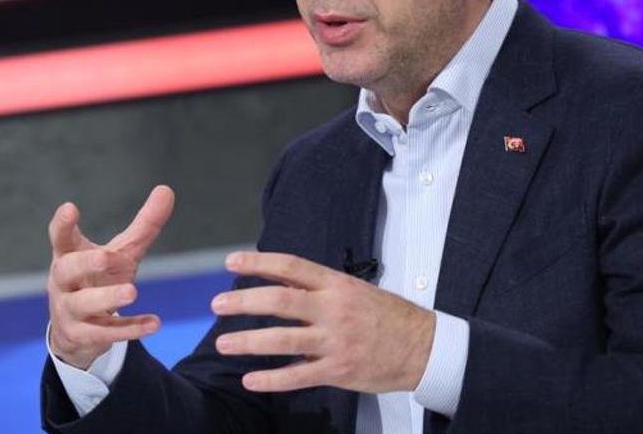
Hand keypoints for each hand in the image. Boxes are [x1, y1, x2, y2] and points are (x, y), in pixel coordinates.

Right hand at [47, 185, 175, 369]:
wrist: (76, 331)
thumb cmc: (97, 280)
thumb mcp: (121, 253)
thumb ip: (143, 226)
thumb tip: (167, 189)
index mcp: (68, 255)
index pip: (61, 237)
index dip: (63, 224)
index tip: (70, 208)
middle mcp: (63, 282)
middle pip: (67, 270)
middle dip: (85, 263)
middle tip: (106, 256)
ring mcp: (69, 311)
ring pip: (83, 304)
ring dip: (107, 298)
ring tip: (132, 291)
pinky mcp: (82, 335)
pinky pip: (105, 333)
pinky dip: (129, 329)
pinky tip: (154, 323)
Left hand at [210, 251, 434, 393]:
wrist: (425, 348)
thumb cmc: (388, 316)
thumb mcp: (355, 290)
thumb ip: (318, 287)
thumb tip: (277, 279)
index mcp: (337, 285)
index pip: (291, 266)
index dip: (258, 262)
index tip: (231, 262)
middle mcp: (334, 309)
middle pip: (280, 300)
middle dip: (243, 302)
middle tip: (217, 304)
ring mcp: (336, 341)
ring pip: (283, 340)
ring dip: (248, 342)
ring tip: (223, 343)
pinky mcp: (339, 371)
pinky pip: (298, 377)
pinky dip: (271, 379)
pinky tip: (250, 379)